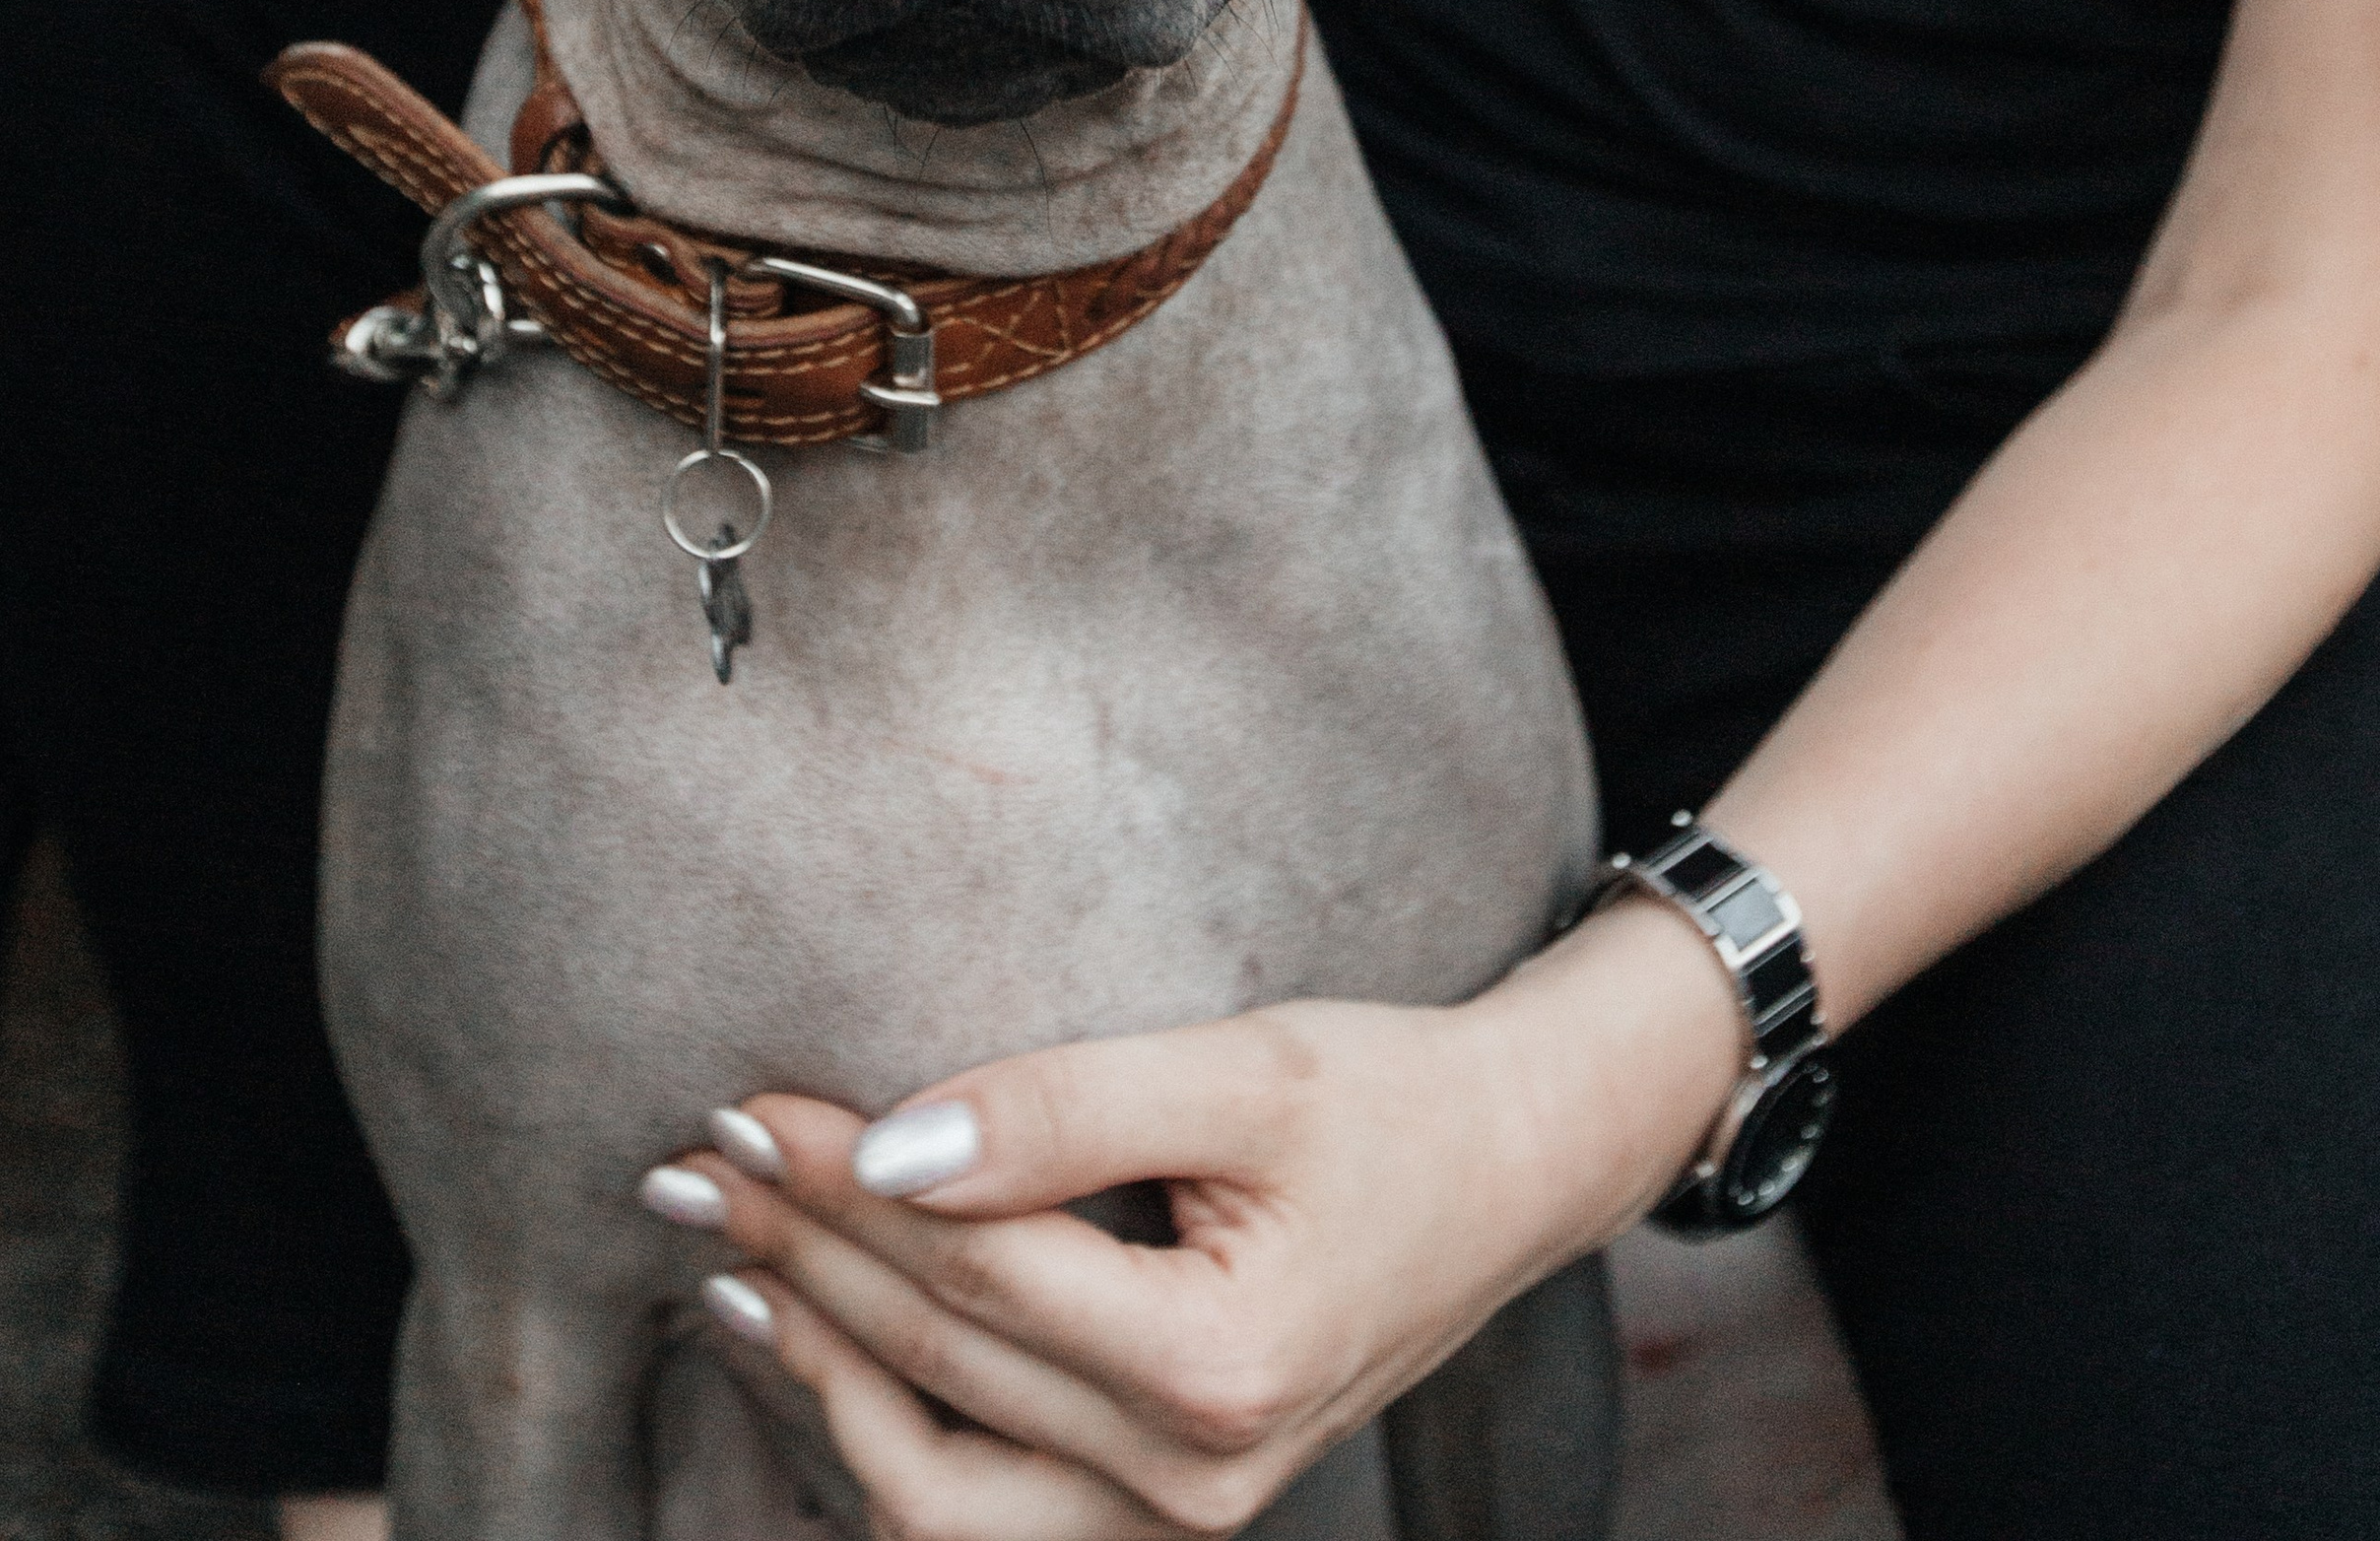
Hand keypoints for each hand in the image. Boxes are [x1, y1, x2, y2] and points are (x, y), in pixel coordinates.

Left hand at [636, 908, 1734, 1536]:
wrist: (1510, 1170)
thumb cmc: (1385, 1096)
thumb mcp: (1244, 1068)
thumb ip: (1067, 1107)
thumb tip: (890, 1147)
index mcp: (1220, 1365)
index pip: (972, 1270)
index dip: (838, 1181)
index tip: (739, 1102)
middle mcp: (1195, 1477)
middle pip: (938, 1363)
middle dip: (797, 1255)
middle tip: (686, 1165)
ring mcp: (1179, 1516)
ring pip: (934, 1488)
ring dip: (815, 1370)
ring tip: (722, 1268)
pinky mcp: (1162, 1508)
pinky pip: (984, 1508)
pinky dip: (884, 1432)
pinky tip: (814, 1346)